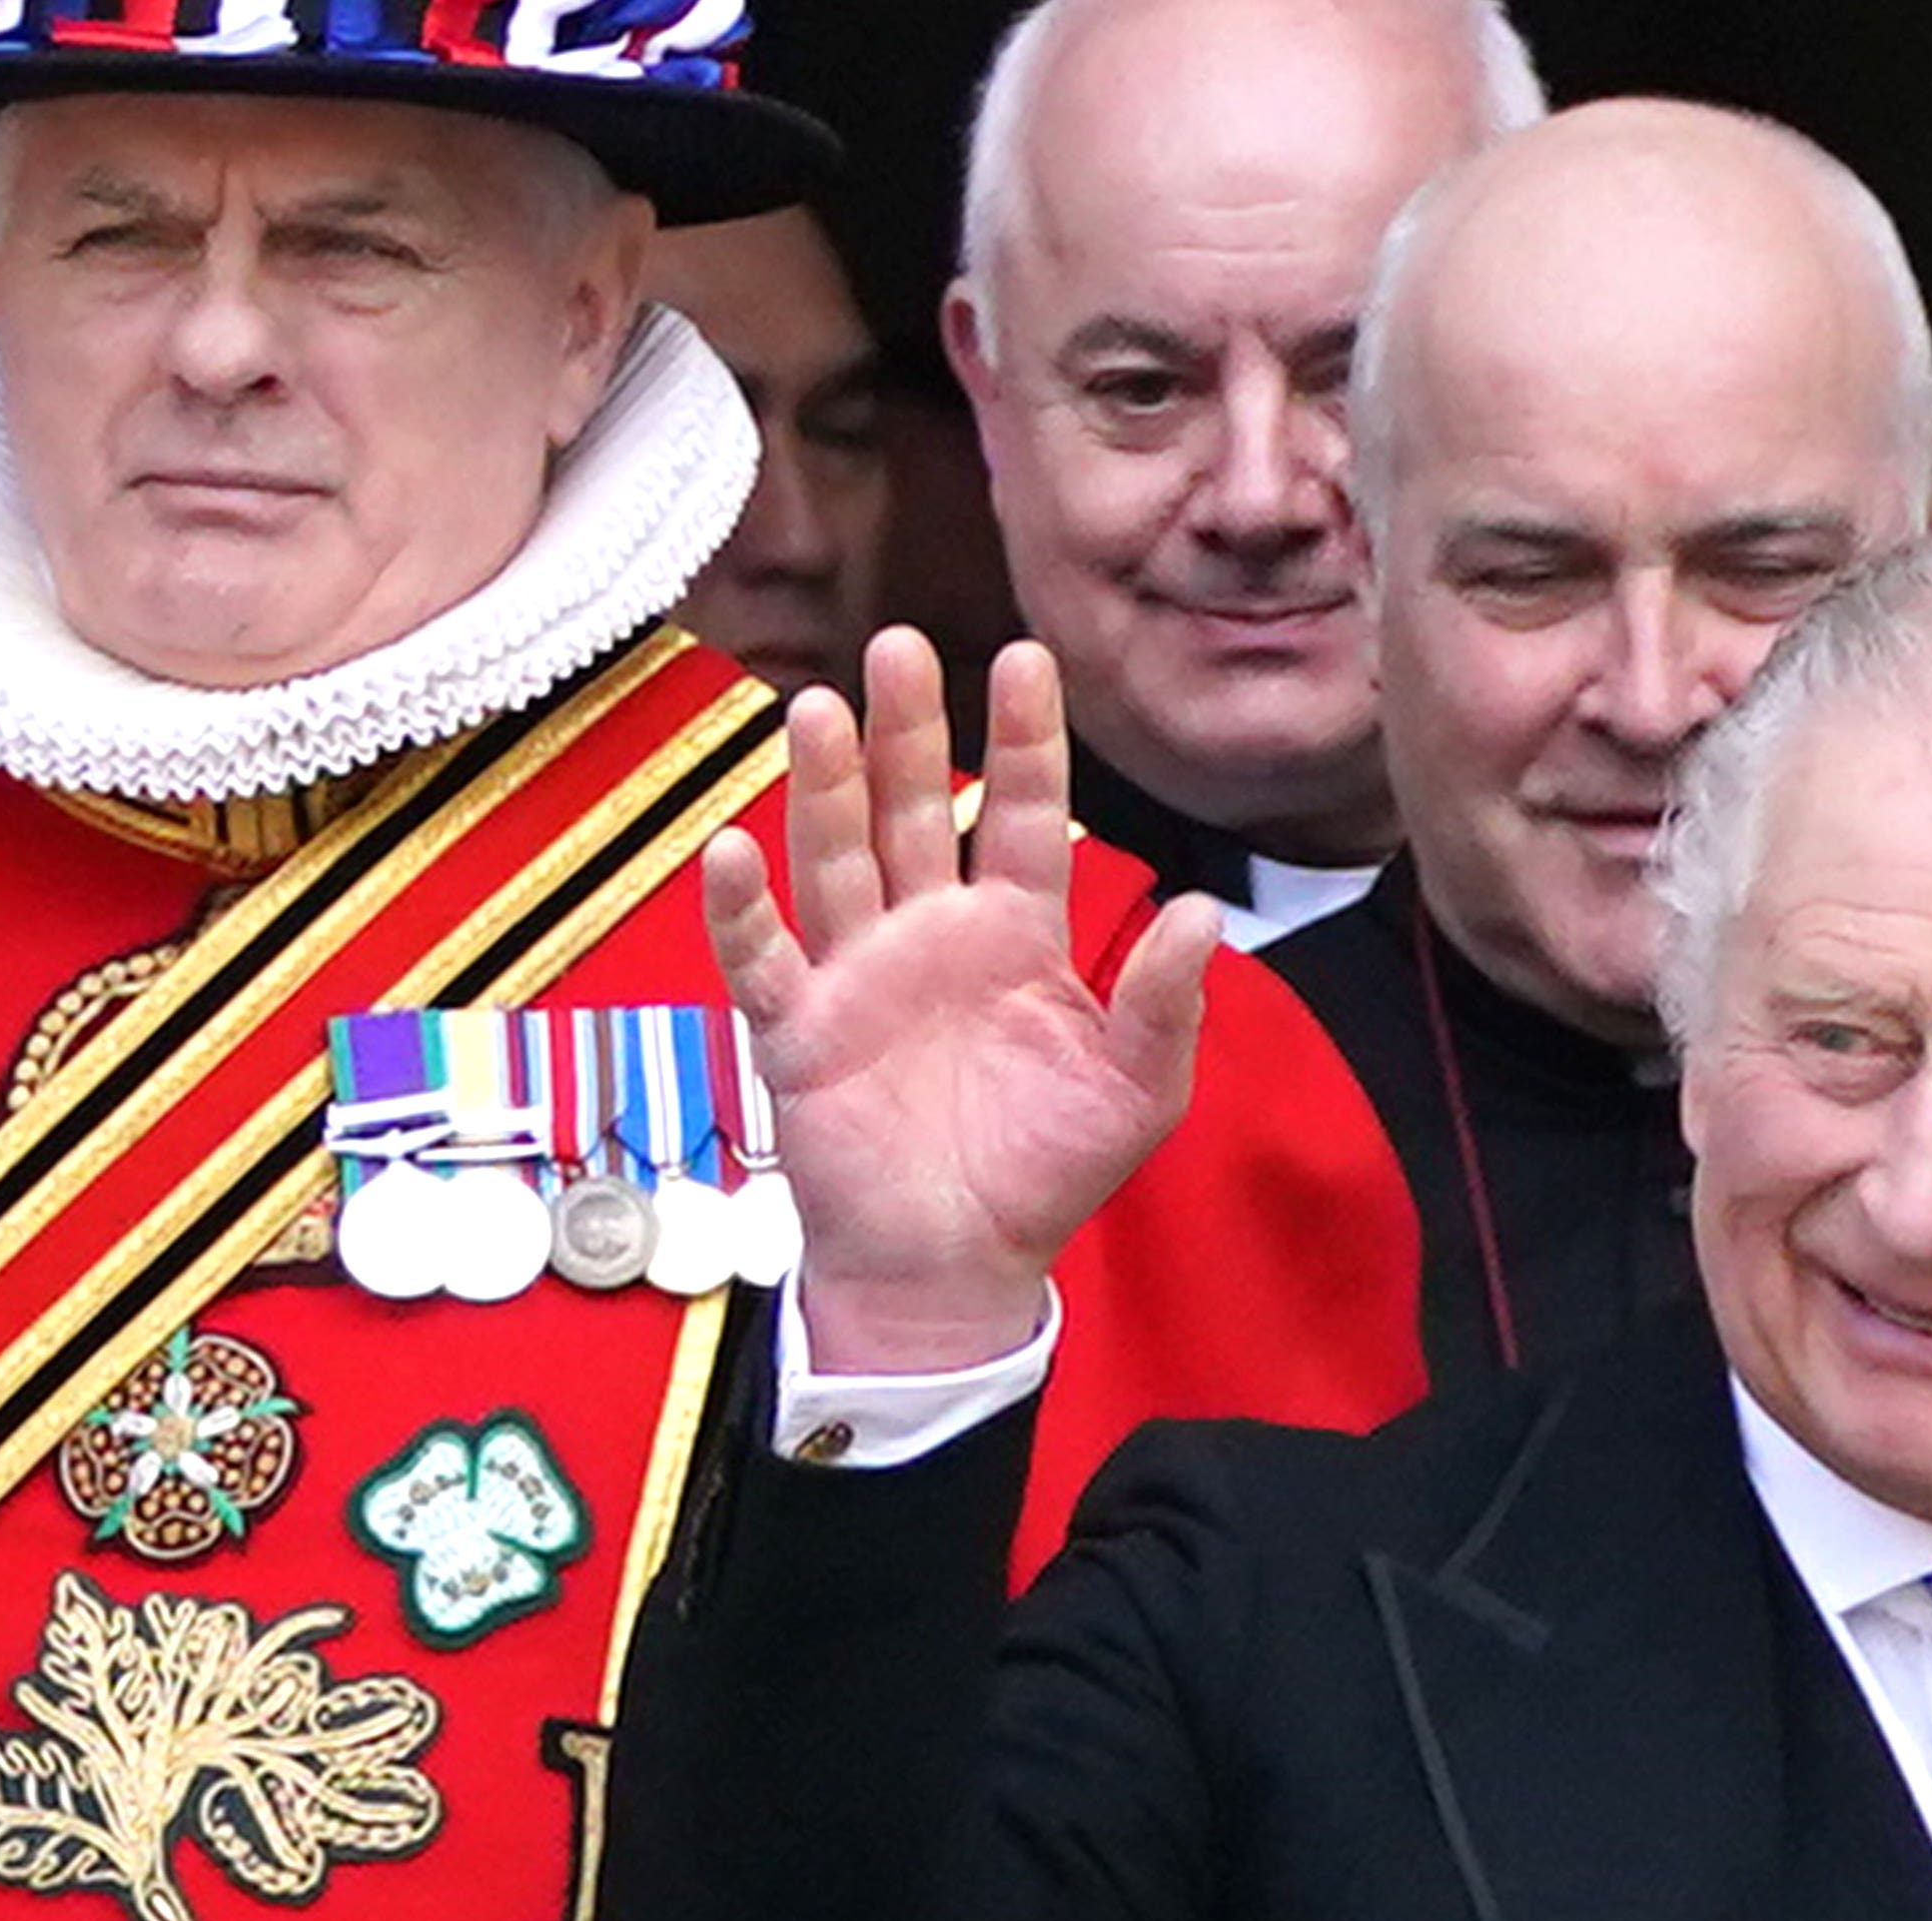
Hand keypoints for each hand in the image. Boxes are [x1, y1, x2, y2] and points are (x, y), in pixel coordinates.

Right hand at [703, 630, 1214, 1372]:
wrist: (958, 1265)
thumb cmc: (1045, 1168)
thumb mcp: (1136, 1088)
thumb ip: (1166, 1002)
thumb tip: (1200, 910)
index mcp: (1015, 932)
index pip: (1018, 814)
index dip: (1023, 741)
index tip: (1026, 657)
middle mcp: (930, 932)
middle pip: (911, 810)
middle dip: (905, 731)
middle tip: (898, 644)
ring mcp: (857, 973)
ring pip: (835, 859)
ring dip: (822, 788)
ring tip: (818, 709)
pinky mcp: (798, 1030)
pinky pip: (762, 958)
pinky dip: (741, 908)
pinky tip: (731, 847)